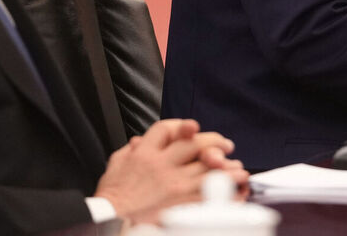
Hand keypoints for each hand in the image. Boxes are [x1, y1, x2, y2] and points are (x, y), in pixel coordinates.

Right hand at [94, 119, 248, 220]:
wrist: (108, 221)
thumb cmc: (112, 198)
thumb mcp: (115, 166)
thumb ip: (131, 151)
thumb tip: (139, 141)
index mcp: (145, 154)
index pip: (167, 128)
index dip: (182, 125)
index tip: (193, 128)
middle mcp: (163, 166)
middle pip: (196, 143)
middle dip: (215, 140)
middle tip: (226, 145)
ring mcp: (174, 185)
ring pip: (209, 167)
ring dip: (228, 166)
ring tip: (238, 168)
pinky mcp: (181, 204)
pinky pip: (210, 193)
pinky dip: (226, 190)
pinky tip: (236, 188)